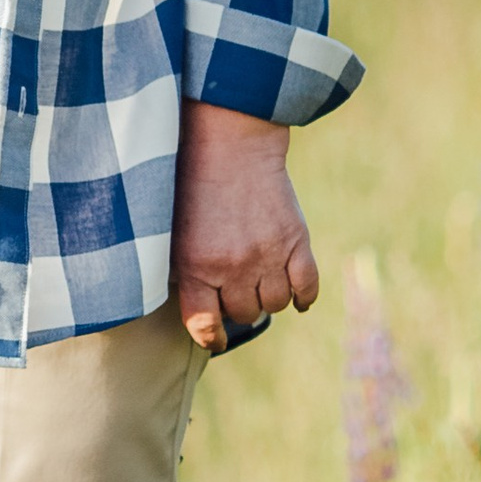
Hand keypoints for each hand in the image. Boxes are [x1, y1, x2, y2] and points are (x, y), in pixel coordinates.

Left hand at [171, 101, 318, 354]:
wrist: (230, 143)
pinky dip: (303, 296)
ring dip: (268, 298)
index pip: (206, 325)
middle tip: (235, 288)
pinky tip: (296, 296)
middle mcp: (233, 267)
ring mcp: (268, 255)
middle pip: (244, 313)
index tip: (215, 338)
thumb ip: (185, 273)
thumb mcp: (173, 233)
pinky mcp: (296, 240)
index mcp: (196, 267)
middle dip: (239, 305)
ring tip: (259, 281)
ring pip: (274, 304)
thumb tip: (198, 314)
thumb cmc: (191, 186)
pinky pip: (307, 287)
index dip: (211, 337)